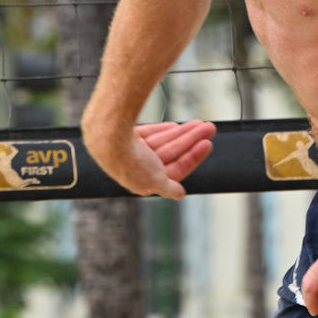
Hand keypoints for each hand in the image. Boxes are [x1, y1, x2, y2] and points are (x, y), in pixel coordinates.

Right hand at [82, 118, 214, 198]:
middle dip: (191, 140)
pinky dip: (163, 130)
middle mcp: (139, 167)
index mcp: (145, 181)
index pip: (176, 169)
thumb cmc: (131, 163)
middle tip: (209, 128)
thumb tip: (180, 194)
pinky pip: (150, 134)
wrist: (108, 138)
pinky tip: (176, 126)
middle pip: (172, 152)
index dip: (193, 157)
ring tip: (200, 123)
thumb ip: (167, 187)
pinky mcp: (126, 137)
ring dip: (183, 133)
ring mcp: (133, 150)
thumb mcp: (154, 181)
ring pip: (164, 141)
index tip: (207, 144)